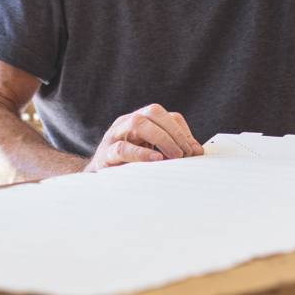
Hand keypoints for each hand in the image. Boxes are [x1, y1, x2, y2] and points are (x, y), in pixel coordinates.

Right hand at [85, 103, 203, 171]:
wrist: (96, 182)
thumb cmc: (127, 166)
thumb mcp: (150, 154)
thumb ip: (172, 149)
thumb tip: (198, 151)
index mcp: (139, 120)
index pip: (164, 114)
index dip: (181, 130)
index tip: (194, 150)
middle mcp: (126, 123)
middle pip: (152, 112)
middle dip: (173, 130)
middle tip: (186, 153)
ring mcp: (114, 136)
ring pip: (137, 122)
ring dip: (161, 138)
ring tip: (175, 155)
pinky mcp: (105, 154)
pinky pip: (122, 149)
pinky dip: (141, 153)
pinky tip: (156, 160)